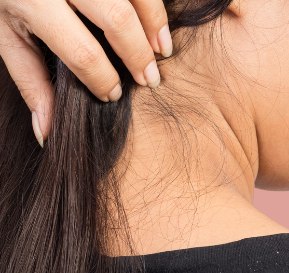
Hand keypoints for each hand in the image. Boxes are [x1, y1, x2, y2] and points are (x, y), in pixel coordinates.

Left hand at [0, 0, 171, 145]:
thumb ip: (30, 80)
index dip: (103, 79)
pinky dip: (152, 5)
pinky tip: (157, 24)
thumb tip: (46, 132)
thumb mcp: (4, 35)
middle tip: (150, 80)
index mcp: (32, 2)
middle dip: (138, 54)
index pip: (81, 51)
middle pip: (115, 19)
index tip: (112, 94)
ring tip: (163, 51)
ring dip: (155, 24)